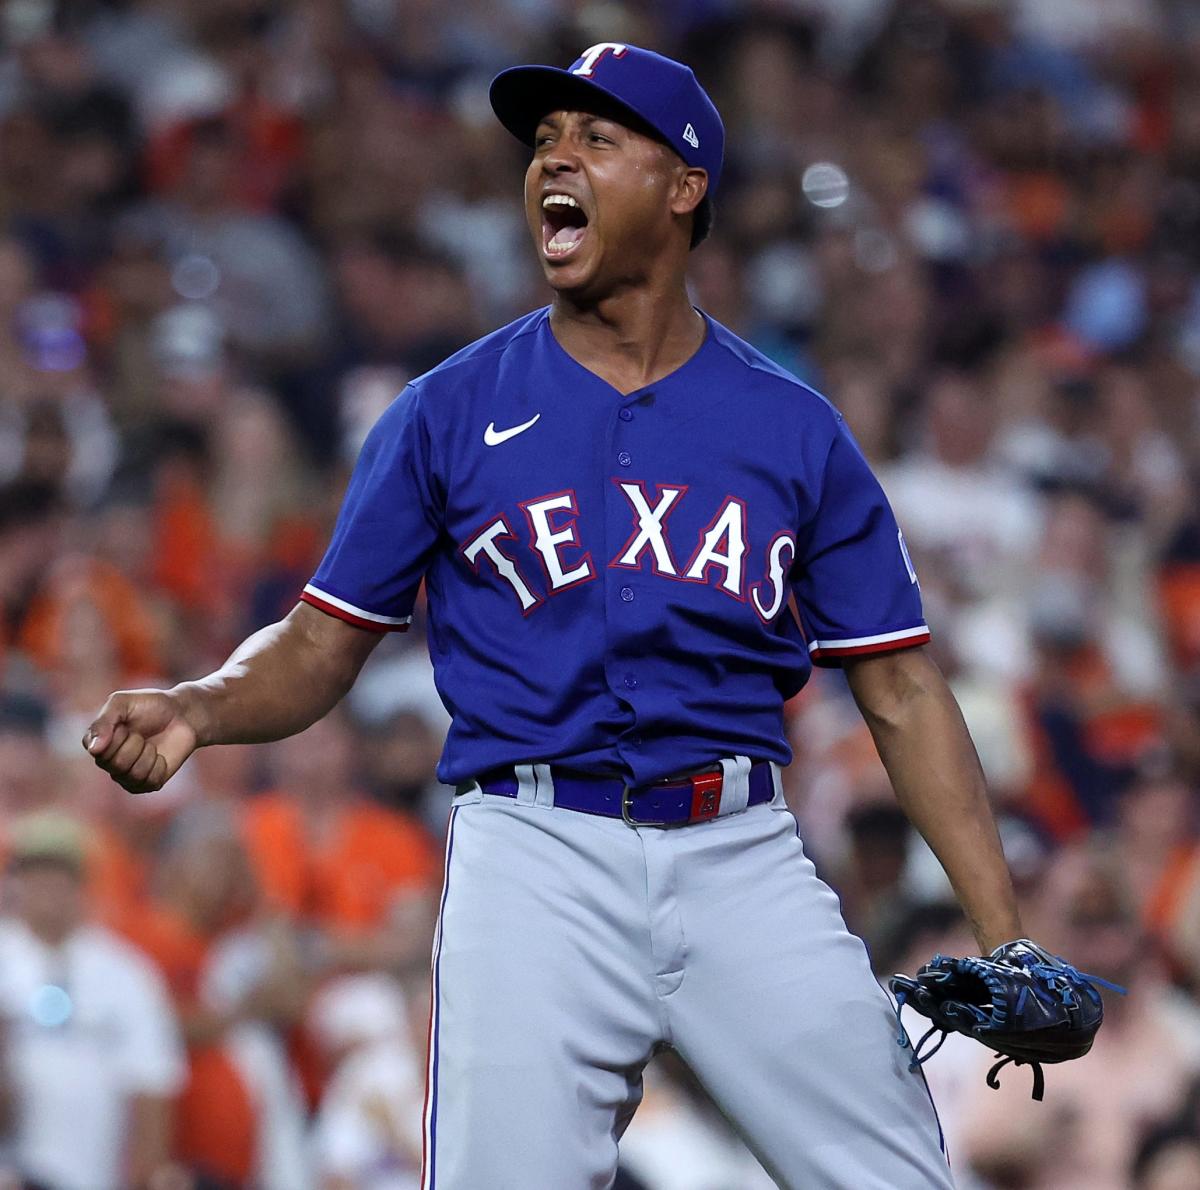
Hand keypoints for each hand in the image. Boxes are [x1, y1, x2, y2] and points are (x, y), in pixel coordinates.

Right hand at [83, 689, 199, 793]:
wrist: (182, 714)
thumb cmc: (150, 706)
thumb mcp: (123, 702)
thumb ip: (104, 721)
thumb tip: (93, 749)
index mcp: (97, 744)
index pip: (98, 751)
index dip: (117, 736)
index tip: (125, 725)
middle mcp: (109, 763)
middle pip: (116, 765)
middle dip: (135, 743)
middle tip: (141, 734)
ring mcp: (127, 775)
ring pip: (134, 774)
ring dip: (148, 754)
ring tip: (151, 744)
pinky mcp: (148, 783)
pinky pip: (150, 781)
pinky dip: (160, 764)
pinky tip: (160, 755)